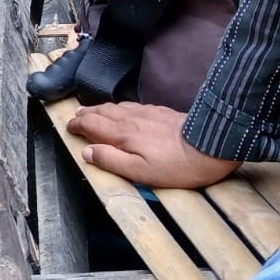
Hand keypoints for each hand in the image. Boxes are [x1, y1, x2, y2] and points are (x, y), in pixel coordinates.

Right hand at [66, 102, 240, 188]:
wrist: (211, 146)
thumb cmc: (176, 166)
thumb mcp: (141, 173)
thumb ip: (112, 161)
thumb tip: (87, 152)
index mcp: (123, 135)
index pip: (93, 125)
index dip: (78, 126)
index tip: (69, 127)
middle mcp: (131, 120)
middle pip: (102, 112)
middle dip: (86, 113)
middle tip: (76, 116)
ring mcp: (147, 113)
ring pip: (116, 107)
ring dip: (101, 108)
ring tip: (93, 111)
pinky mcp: (161, 112)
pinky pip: (132, 106)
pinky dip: (119, 107)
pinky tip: (123, 110)